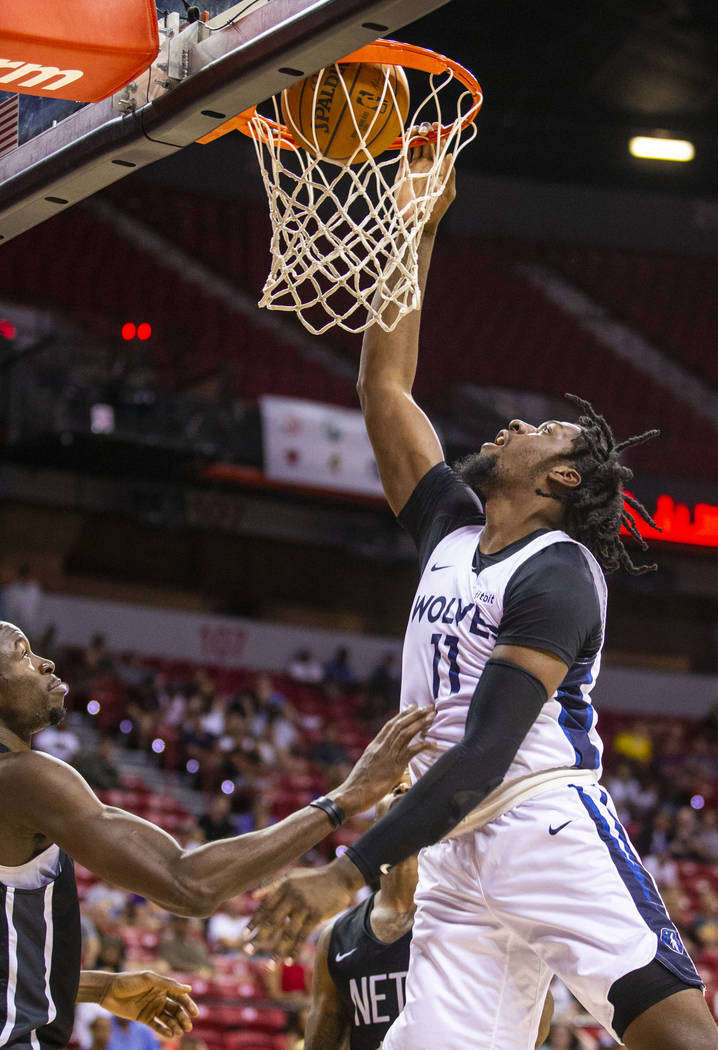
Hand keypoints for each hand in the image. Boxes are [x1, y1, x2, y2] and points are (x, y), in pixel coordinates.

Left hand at [99, 970, 198, 1037]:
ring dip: (175, 1025)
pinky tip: (170, 1034)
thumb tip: (188, 989)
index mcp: (163, 986)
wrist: (109, 991)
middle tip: (188, 1026)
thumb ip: (168, 984)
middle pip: (176, 1009)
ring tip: (179, 1032)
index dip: (189, 1004)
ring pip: (168, 1019)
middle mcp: (160, 997)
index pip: (180, 996)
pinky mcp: (144, 1018)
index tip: (195, 1013)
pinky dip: (164, 1030)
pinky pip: (157, 1026)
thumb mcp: (149, 979)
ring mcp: (152, 1008)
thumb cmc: (129, 981)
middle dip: (183, 1018)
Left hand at [246, 855, 361, 959]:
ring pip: (287, 933)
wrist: (339, 877)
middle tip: (247, 951)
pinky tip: (288, 961)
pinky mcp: (316, 915)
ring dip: (277, 951)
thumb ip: (273, 885)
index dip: (253, 922)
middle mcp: (292, 896)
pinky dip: (295, 950)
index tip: (243, 936)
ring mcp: (304, 906)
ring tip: (269, 965)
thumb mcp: (292, 876)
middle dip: (259, 938)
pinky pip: (303, 936)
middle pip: (272, 921)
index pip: (265, 907)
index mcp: (283, 886)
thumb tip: (254, 896)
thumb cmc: (314, 877)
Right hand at [332, 705, 433, 816]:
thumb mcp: (366, 767)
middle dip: (415, 714)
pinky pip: (411, 751)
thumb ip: (376, 760)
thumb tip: (384, 761)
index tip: (412, 707)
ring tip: (431, 716)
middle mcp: (381, 747)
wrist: (351, 794)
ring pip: (406, 734)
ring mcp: (387, 756)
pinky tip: (433, 743)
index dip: (402, 715)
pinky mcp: (394, 767)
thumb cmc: (358, 786)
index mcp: (374, 746)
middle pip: (400, 725)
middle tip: (427, 707)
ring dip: (420, 723)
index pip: (389, 726)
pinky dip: (423, 746)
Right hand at [395, 125, 455, 234]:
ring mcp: (415, 167)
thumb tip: (450, 155)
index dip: (440, 134)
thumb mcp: (447, 192)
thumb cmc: (436, 209)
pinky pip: (404, 153)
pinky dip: (405, 143)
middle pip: (428, 142)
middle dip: (428, 131)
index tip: (438, 126)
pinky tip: (407, 135)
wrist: (417, 223)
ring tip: (417, 130)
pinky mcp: (403, 171)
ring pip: (416, 145)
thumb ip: (449, 174)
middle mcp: (427, 165)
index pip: (441, 146)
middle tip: (426, 127)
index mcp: (440, 168)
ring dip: (417, 134)